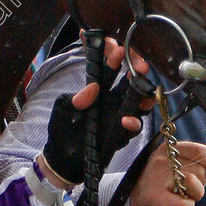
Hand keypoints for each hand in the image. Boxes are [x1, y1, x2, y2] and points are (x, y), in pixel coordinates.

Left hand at [40, 37, 153, 187]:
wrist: (62, 158)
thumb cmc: (62, 127)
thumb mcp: (63, 108)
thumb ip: (76, 99)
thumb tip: (92, 87)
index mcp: (98, 90)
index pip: (109, 70)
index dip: (114, 58)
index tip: (117, 47)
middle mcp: (112, 101)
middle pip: (131, 82)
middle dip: (137, 71)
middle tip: (140, 64)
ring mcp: (118, 117)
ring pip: (139, 103)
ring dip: (144, 95)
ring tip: (143, 89)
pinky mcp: (120, 135)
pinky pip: (133, 127)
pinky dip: (133, 122)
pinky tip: (126, 120)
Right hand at [129, 141, 205, 205]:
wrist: (135, 197)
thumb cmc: (158, 179)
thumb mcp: (171, 160)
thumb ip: (190, 154)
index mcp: (168, 149)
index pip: (198, 150)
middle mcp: (163, 160)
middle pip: (199, 170)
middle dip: (201, 182)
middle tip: (188, 187)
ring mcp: (158, 178)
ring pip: (194, 184)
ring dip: (194, 195)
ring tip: (182, 194)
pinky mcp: (156, 197)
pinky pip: (184, 203)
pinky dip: (187, 205)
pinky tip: (180, 202)